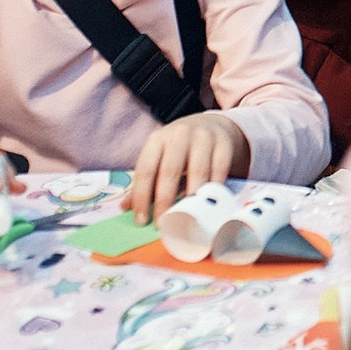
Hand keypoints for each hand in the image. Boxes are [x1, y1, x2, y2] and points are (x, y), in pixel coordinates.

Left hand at [129, 112, 250, 222]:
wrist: (212, 125)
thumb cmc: (179, 148)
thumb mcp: (159, 157)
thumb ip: (145, 181)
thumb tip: (125, 207)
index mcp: (158, 139)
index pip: (146, 169)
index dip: (142, 196)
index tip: (141, 220)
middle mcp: (180, 135)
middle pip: (170, 171)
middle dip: (165, 202)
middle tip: (163, 224)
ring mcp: (204, 138)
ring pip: (198, 172)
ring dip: (192, 198)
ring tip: (186, 217)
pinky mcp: (224, 144)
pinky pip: (219, 171)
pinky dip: (213, 190)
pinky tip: (207, 204)